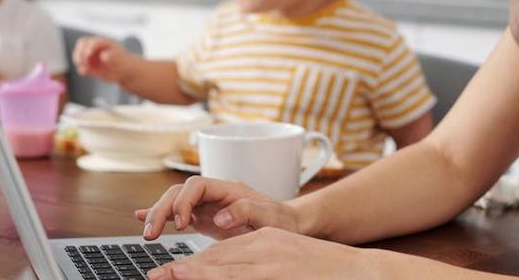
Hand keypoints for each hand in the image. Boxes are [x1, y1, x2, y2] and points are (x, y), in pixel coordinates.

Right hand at [72, 36, 132, 82]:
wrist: (126, 71)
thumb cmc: (124, 62)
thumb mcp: (120, 58)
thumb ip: (112, 56)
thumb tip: (103, 55)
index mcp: (103, 42)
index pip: (91, 41)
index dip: (88, 47)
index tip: (88, 55)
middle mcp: (96, 47)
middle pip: (81, 44)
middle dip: (79, 52)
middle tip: (82, 61)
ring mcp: (92, 56)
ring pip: (79, 54)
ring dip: (78, 61)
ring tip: (85, 69)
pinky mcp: (90, 65)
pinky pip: (81, 66)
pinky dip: (81, 69)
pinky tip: (85, 73)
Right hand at [136, 176, 299, 241]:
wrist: (287, 223)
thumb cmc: (281, 219)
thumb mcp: (270, 216)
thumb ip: (247, 211)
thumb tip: (220, 215)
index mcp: (228, 188)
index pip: (196, 185)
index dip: (184, 201)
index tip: (182, 223)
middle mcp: (213, 194)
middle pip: (179, 192)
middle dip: (162, 209)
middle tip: (151, 233)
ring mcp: (206, 205)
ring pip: (174, 202)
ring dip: (157, 214)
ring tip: (147, 234)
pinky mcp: (202, 218)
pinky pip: (176, 213)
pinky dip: (160, 215)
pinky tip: (141, 218)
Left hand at [145, 227, 382, 279]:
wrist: (362, 271)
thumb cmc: (324, 271)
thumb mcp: (286, 261)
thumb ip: (261, 265)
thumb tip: (234, 271)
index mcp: (265, 241)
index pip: (221, 251)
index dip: (191, 263)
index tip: (168, 273)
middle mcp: (265, 247)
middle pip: (215, 258)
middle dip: (183, 269)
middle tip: (155, 277)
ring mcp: (271, 262)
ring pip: (224, 267)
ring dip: (193, 273)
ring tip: (166, 277)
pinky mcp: (278, 272)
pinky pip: (242, 276)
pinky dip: (219, 276)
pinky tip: (197, 276)